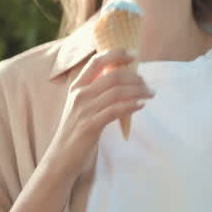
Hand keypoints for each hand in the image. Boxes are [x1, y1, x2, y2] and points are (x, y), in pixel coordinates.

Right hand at [44, 49, 152, 175]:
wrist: (61, 158)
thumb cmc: (76, 131)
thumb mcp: (82, 107)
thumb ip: (96, 92)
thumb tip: (122, 80)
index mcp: (76, 87)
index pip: (96, 61)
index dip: (116, 54)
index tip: (134, 54)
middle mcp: (79, 95)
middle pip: (112, 76)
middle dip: (135, 77)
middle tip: (147, 84)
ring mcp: (84, 110)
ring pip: (117, 92)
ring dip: (138, 91)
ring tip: (150, 94)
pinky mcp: (90, 126)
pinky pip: (116, 110)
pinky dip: (131, 105)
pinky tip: (141, 105)